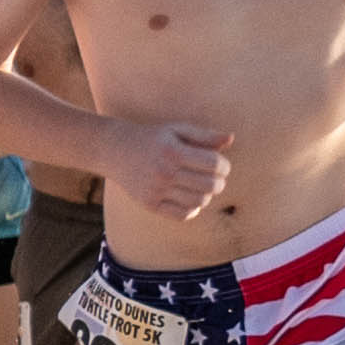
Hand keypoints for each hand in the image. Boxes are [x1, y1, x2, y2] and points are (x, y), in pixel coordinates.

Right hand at [121, 120, 235, 227]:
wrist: (113, 149)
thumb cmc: (151, 138)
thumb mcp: (176, 130)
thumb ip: (204, 135)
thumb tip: (231, 139)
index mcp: (173, 151)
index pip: (215, 164)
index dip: (224, 165)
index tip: (220, 164)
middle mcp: (164, 172)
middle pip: (211, 185)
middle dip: (219, 182)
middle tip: (214, 177)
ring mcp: (156, 190)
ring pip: (200, 201)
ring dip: (207, 195)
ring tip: (201, 187)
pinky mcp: (149, 203)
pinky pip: (183, 214)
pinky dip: (193, 209)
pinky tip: (189, 198)